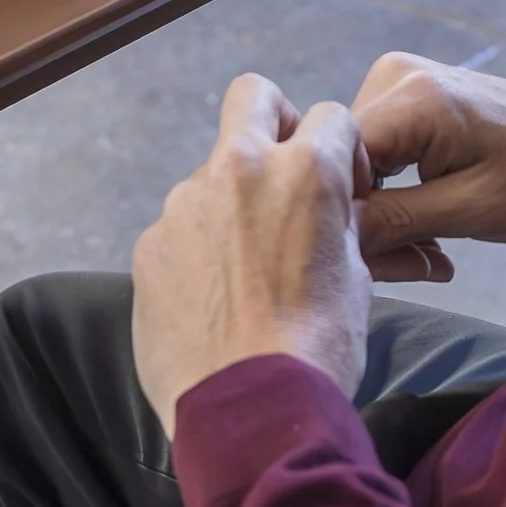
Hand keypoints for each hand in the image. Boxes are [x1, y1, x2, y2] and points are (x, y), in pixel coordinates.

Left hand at [131, 73, 372, 437]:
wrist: (249, 409)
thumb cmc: (318, 348)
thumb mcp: (356, 278)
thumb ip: (338, 225)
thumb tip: (332, 215)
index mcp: (304, 171)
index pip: (330, 116)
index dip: (343, 151)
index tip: (344, 190)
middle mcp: (239, 170)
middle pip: (253, 96)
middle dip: (275, 121)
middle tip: (286, 178)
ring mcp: (184, 205)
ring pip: (212, 175)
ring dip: (232, 203)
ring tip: (247, 274)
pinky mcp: (150, 245)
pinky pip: (180, 229)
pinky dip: (197, 251)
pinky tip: (213, 302)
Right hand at [350, 54, 505, 279]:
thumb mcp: (472, 209)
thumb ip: (395, 220)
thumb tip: (331, 237)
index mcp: (410, 97)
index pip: (332, 162)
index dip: (344, 217)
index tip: (378, 260)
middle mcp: (394, 76)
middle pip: (342, 162)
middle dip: (367, 219)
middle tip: (411, 264)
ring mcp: (400, 80)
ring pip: (356, 162)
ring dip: (382, 211)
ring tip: (427, 249)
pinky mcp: (410, 95)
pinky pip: (379, 152)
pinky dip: (394, 191)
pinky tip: (426, 221)